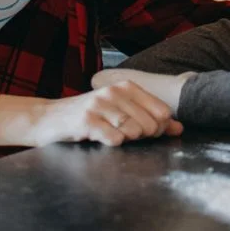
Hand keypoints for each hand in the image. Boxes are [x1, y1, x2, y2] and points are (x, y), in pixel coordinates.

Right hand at [37, 81, 182, 146]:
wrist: (49, 119)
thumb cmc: (90, 117)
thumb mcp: (120, 112)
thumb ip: (151, 118)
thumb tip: (179, 128)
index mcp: (126, 86)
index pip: (162, 112)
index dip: (159, 128)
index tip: (145, 133)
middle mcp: (114, 91)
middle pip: (150, 124)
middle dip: (144, 137)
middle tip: (125, 136)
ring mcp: (100, 104)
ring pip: (134, 131)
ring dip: (126, 140)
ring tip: (113, 135)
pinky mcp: (87, 120)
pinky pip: (114, 139)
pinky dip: (112, 144)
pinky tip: (102, 139)